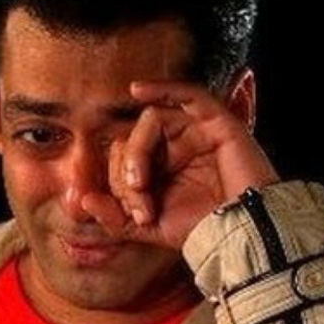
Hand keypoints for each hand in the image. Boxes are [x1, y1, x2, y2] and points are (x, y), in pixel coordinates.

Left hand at [82, 79, 279, 248]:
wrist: (242, 235)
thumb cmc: (201, 230)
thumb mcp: (149, 227)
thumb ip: (116, 216)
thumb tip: (82, 201)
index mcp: (161, 167)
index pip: (124, 156)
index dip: (118, 182)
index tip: (134, 214)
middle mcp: (176, 147)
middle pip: (133, 138)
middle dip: (126, 171)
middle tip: (138, 201)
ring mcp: (196, 133)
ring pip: (151, 121)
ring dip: (137, 152)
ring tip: (140, 182)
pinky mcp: (217, 123)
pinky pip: (187, 94)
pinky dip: (162, 88)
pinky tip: (136, 90)